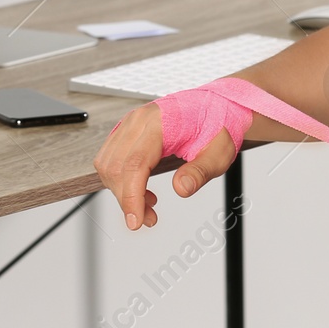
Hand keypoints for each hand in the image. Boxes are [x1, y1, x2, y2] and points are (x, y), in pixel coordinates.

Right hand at [92, 102, 237, 230]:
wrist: (216, 106)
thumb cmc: (217, 125)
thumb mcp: (219, 152)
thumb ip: (200, 171)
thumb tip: (181, 189)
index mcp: (160, 122)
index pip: (135, 164)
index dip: (131, 196)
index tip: (136, 221)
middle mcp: (139, 120)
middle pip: (117, 168)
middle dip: (128, 200)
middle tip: (149, 218)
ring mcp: (129, 124)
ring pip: (108, 166)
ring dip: (123, 192)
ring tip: (148, 203)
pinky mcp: (126, 131)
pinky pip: (110, 160)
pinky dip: (121, 180)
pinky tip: (141, 189)